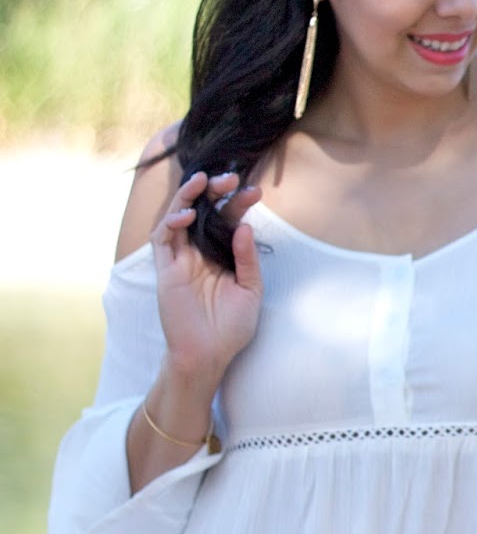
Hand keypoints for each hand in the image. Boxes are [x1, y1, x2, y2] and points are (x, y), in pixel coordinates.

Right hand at [152, 170, 263, 384]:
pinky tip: (186, 216)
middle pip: (203, 211)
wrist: (209, 355)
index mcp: (223, 254)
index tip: (255, 192)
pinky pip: (163, 240)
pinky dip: (171, 223)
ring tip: (203, 182)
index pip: (229, 220)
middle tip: (230, 178)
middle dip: (214, 191)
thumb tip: (245, 226)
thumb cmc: (231, 327)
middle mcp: (201, 252)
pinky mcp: (165, 270)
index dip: (239, 203)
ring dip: (188, 197)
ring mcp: (181, 259)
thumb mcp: (250, 290)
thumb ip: (248, 259)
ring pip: (178, 217)